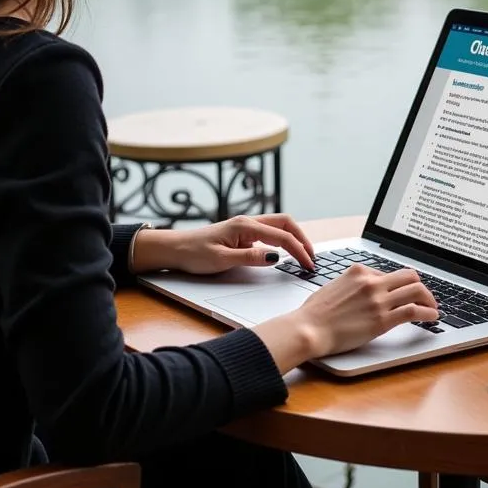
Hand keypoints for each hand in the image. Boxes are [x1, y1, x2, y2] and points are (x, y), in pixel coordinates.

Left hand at [130, 214, 314, 275]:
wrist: (175, 249)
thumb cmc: (194, 254)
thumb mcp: (221, 260)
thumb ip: (250, 257)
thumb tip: (275, 256)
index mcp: (245, 226)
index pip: (281, 236)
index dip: (298, 250)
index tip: (309, 265)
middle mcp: (248, 221)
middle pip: (285, 223)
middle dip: (302, 238)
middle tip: (311, 257)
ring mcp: (246, 226)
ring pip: (278, 226)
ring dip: (293, 237)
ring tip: (303, 255)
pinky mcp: (243, 233)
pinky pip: (269, 232)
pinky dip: (282, 240)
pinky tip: (285, 253)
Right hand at [254, 264, 439, 370]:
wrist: (310, 328)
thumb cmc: (315, 312)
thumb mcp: (334, 286)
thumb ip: (353, 284)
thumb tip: (363, 289)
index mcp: (358, 271)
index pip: (388, 273)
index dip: (398, 285)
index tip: (403, 293)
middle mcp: (371, 282)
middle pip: (408, 276)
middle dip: (420, 286)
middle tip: (424, 297)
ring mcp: (378, 300)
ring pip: (416, 290)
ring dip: (429, 299)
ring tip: (432, 307)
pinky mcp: (382, 319)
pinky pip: (413, 311)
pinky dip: (427, 313)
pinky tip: (431, 317)